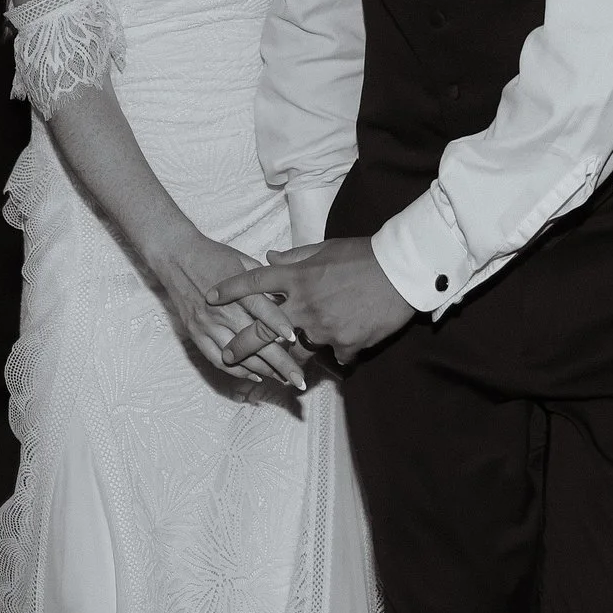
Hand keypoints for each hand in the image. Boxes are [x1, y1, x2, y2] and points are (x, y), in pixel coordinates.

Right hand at [149, 234, 310, 389]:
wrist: (176, 257)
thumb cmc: (213, 256)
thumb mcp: (243, 262)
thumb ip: (265, 282)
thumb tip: (288, 300)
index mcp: (237, 290)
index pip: (262, 311)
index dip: (279, 325)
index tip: (296, 340)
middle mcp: (222, 311)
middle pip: (255, 341)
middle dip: (280, 364)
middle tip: (299, 380)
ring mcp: (207, 325)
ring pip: (238, 356)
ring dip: (263, 371)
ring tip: (283, 380)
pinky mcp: (196, 333)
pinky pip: (217, 359)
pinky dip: (237, 370)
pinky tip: (255, 376)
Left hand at [209, 237, 416, 367]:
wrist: (403, 271)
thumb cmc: (365, 255)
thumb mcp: (326, 249)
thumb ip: (295, 258)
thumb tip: (270, 258)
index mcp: (298, 278)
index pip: (254, 283)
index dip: (229, 290)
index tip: (210, 297)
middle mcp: (305, 305)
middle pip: (262, 332)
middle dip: (241, 346)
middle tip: (228, 355)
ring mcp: (323, 327)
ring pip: (300, 347)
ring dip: (297, 351)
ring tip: (290, 364)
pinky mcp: (345, 343)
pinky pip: (334, 354)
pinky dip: (338, 349)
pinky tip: (346, 345)